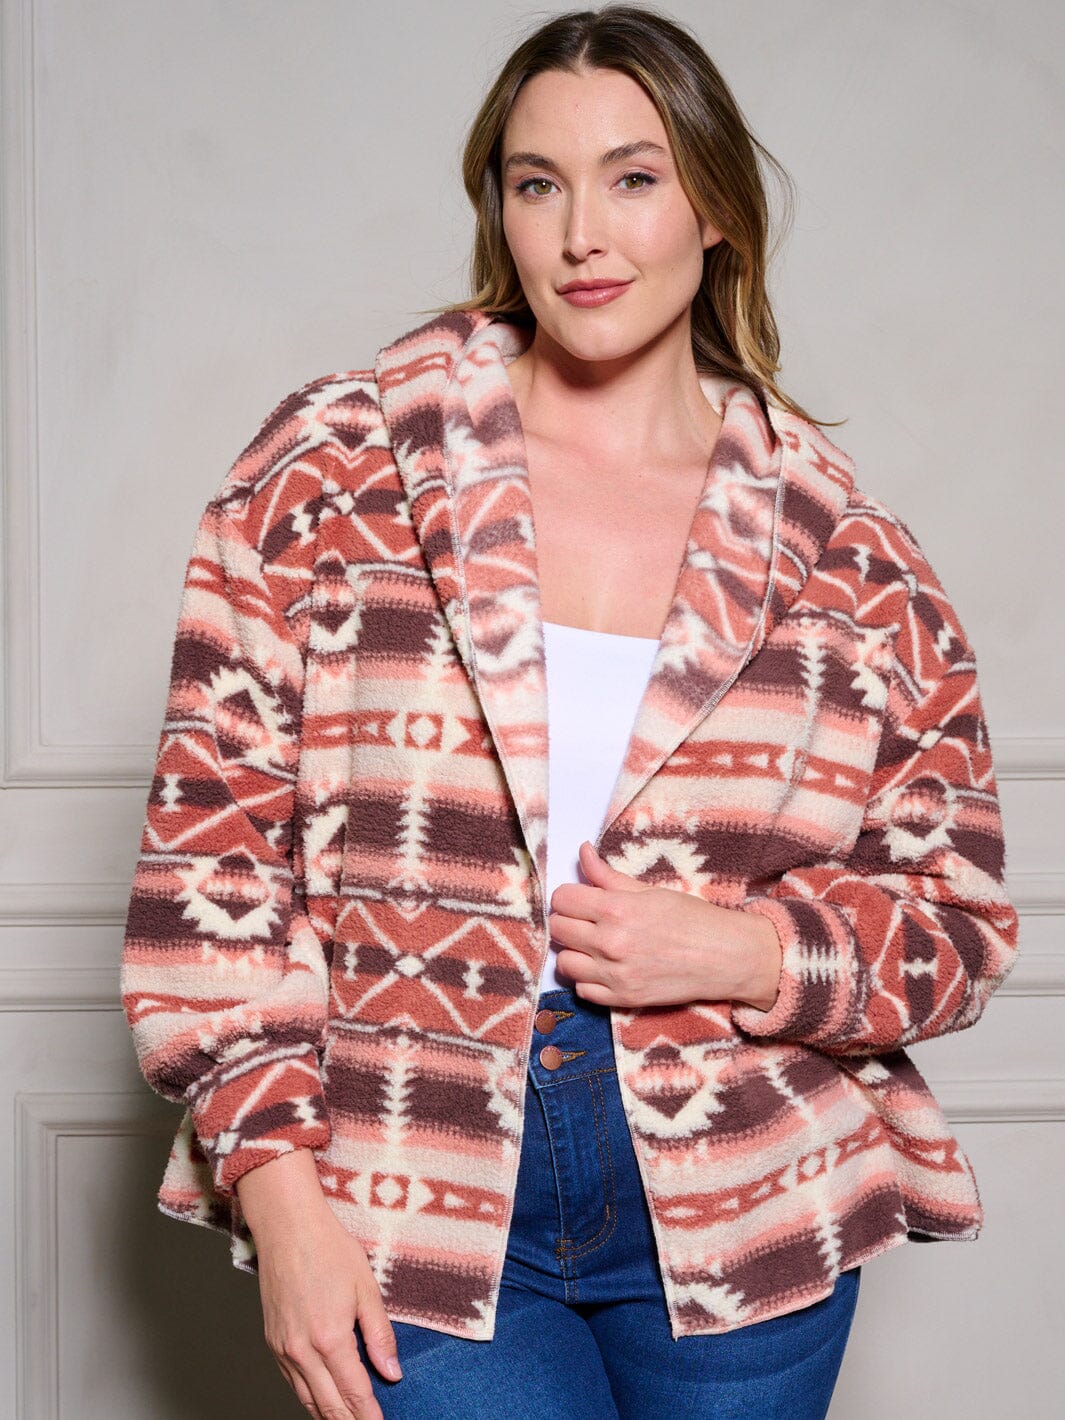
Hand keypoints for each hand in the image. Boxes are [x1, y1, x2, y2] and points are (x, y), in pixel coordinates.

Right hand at [237, 1151, 401, 1418]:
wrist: (287, 1227)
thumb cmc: (329, 1249)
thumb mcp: (366, 1287)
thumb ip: (380, 1334)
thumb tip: (392, 1372)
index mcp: (330, 1338)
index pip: (354, 1392)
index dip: (369, 1414)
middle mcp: (302, 1350)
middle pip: (329, 1405)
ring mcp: (283, 1348)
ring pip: (306, 1399)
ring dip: (328, 1416)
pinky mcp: (272, 1341)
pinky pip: (291, 1382)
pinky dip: (308, 1398)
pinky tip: (321, 1402)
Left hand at [548, 841, 781, 1011]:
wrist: (725, 957)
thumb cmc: (692, 919)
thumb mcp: (650, 890)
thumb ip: (608, 875)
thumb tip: (583, 851)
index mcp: (616, 909)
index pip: (561, 899)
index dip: (569, 896)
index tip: (580, 898)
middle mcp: (610, 943)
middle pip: (557, 929)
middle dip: (568, 920)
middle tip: (587, 920)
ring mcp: (615, 975)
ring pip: (563, 962)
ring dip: (575, 951)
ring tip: (594, 945)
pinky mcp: (622, 1000)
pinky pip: (582, 990)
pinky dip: (588, 978)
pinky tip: (605, 967)